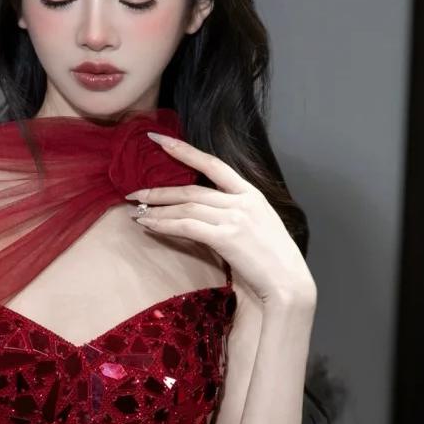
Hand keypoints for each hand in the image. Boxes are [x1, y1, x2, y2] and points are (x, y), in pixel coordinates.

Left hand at [124, 132, 316, 306]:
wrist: (288, 284)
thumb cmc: (272, 263)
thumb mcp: (257, 228)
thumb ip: (234, 215)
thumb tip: (206, 213)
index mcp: (251, 193)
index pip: (212, 163)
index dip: (183, 150)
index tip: (158, 139)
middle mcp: (242, 201)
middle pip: (192, 188)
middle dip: (160, 190)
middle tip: (135, 193)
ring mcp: (235, 218)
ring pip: (186, 206)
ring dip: (158, 209)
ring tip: (138, 212)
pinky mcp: (227, 238)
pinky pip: (187, 226)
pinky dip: (165, 224)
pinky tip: (149, 225)